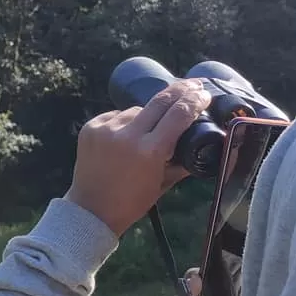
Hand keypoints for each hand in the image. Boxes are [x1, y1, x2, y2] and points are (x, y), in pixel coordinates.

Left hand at [65, 80, 211, 236]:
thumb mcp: (163, 183)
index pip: (179, 114)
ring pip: (137, 109)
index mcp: (150, 151)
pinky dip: (125, 122)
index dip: (195, 101)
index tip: (204, 95)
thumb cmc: (131, 201)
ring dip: (148, 115)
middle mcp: (128, 135)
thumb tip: (202, 143)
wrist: (91, 211)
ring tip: (149, 132)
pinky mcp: (91, 127)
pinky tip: (126, 136)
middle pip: (160, 101)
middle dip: (180, 90)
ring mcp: (106, 129)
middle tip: (193, 84)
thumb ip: (183, 162)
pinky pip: (116, 115)